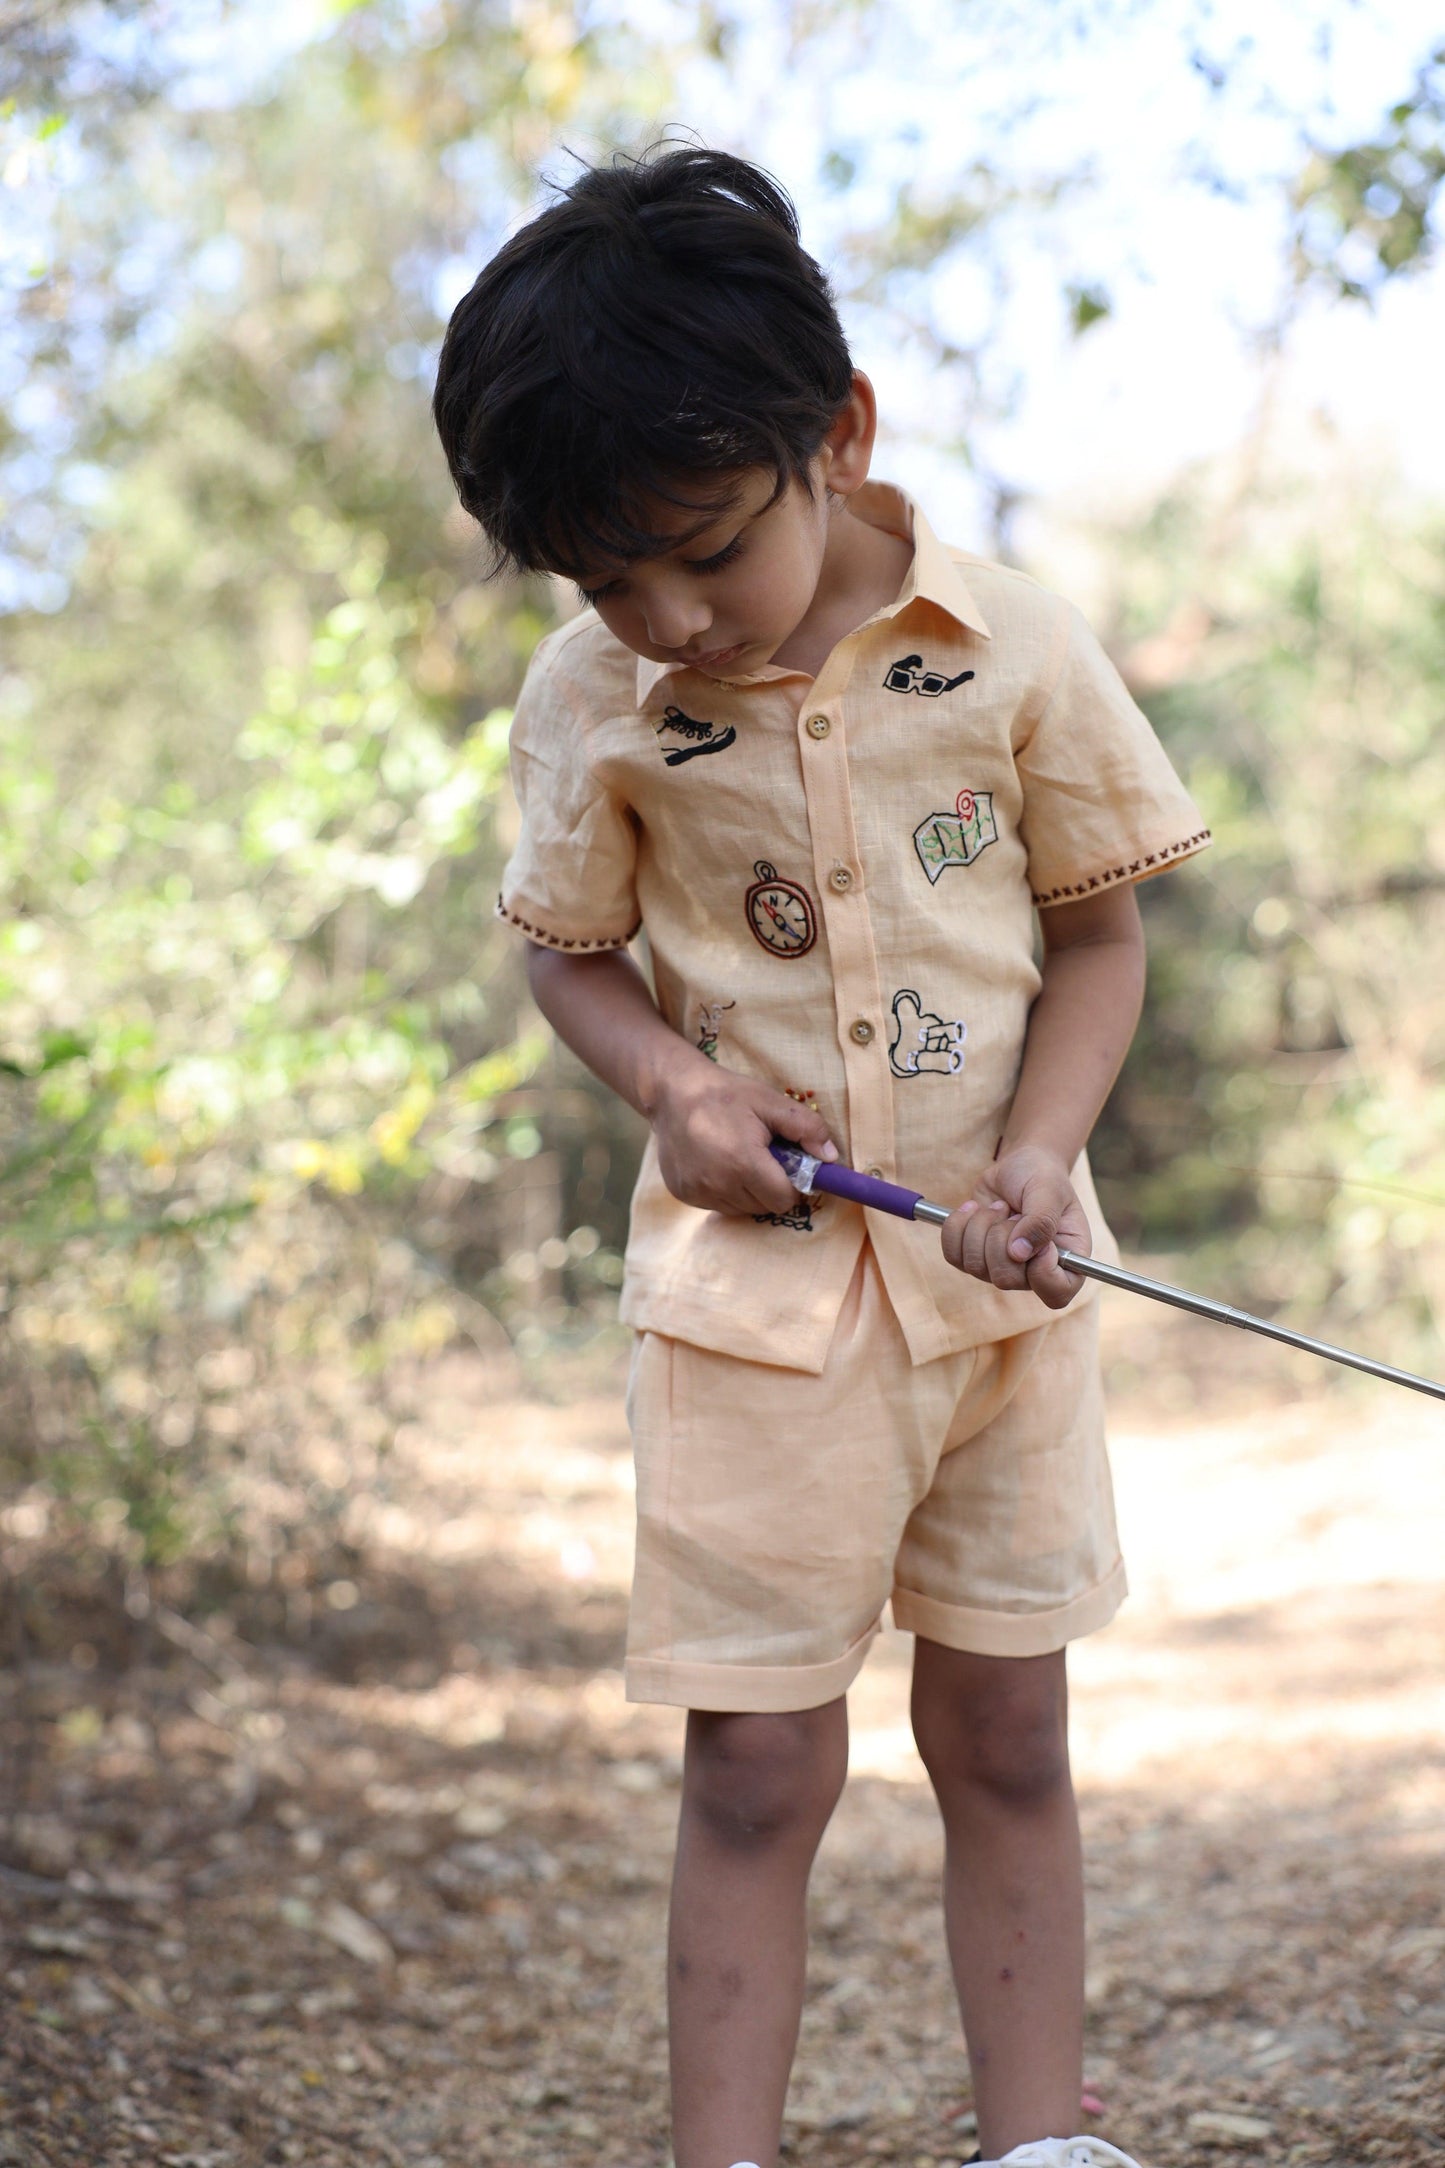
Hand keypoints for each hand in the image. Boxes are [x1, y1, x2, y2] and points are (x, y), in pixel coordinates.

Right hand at [648, 1052, 836, 1216]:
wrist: (672, 1092)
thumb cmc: (725, 1094)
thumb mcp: (769, 1102)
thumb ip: (805, 1128)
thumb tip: (831, 1157)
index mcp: (743, 1162)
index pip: (783, 1199)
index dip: (791, 1184)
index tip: (786, 1165)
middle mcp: (718, 1183)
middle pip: (764, 1207)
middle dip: (771, 1187)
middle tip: (762, 1157)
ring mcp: (698, 1191)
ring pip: (741, 1209)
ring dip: (748, 1191)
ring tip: (738, 1158)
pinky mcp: (683, 1194)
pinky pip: (718, 1204)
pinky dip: (725, 1190)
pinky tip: (718, 1164)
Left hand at [940, 1143, 1089, 1308]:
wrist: (1020, 1166)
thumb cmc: (1043, 1177)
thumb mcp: (1049, 1190)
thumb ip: (1040, 1221)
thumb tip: (1018, 1254)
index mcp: (1067, 1260)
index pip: (1056, 1293)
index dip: (1042, 1272)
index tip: (1040, 1241)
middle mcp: (1035, 1271)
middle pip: (1005, 1279)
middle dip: (1000, 1237)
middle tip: (1012, 1211)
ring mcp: (1002, 1267)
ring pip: (975, 1266)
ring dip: (980, 1227)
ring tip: (999, 1207)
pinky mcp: (975, 1256)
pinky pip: (953, 1254)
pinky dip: (958, 1225)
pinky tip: (974, 1208)